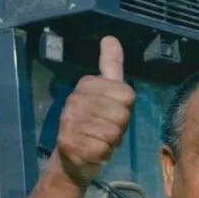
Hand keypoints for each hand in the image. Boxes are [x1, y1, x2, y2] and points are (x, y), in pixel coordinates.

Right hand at [53, 36, 135, 189]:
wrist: (71, 160)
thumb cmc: (95, 125)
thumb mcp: (106, 94)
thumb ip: (111, 67)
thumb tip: (110, 38)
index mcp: (86, 84)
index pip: (128, 95)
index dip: (126, 110)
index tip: (111, 114)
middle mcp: (74, 101)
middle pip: (122, 115)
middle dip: (119, 128)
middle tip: (105, 131)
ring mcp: (70, 123)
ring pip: (113, 134)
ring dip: (111, 142)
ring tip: (98, 141)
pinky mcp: (70, 145)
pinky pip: (103, 150)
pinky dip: (103, 155)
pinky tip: (92, 152)